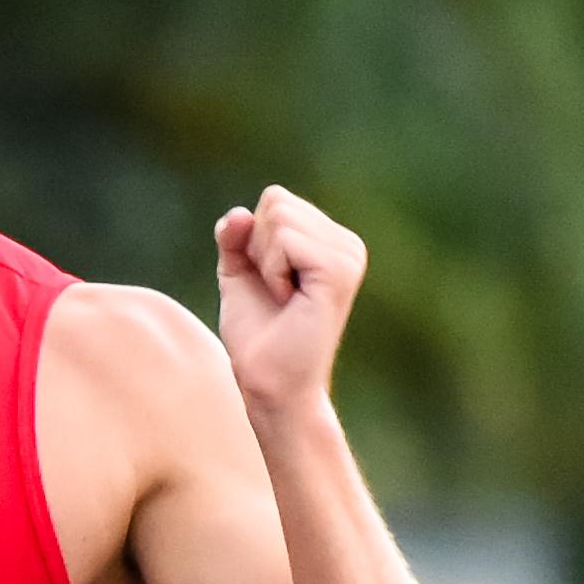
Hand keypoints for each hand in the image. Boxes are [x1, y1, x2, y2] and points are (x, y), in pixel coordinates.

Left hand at [211, 186, 364, 421]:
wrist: (270, 384)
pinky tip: (288, 299)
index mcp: (330, 240)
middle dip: (257, 248)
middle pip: (275, 201)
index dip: (252, 240)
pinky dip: (272, 270)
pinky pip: (284, 239)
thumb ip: (235, 237)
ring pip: (278, 217)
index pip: (274, 199)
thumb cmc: (258, 336)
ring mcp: (348, 254)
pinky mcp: (339, 269)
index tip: (268, 282)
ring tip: (283, 297)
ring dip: (264, 262)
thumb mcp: (239, 274)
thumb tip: (239, 213)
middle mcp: (346, 243)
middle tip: (276, 292)